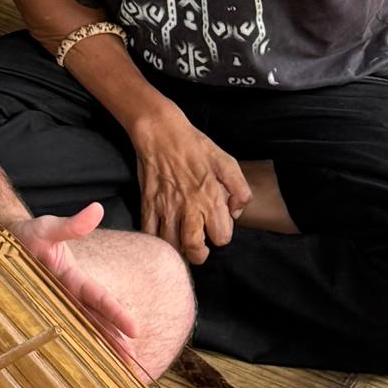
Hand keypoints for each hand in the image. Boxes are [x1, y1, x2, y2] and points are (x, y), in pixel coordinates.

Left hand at [2, 202, 139, 365]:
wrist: (4, 241)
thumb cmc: (28, 234)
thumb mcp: (48, 228)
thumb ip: (71, 225)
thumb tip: (97, 208)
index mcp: (74, 279)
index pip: (100, 299)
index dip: (117, 314)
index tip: (134, 331)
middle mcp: (69, 296)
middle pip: (97, 321)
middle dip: (115, 341)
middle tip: (132, 363)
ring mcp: (55, 307)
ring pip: (82, 331)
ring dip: (99, 349)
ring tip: (118, 371)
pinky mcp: (40, 314)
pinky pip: (60, 335)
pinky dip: (73, 350)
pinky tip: (81, 368)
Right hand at [130, 103, 250, 264]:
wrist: (161, 133)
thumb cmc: (195, 146)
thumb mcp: (226, 162)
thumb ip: (239, 189)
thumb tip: (236, 212)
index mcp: (211, 198)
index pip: (221, 236)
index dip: (221, 235)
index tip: (216, 228)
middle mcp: (188, 208)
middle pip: (194, 248)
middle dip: (199, 254)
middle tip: (199, 247)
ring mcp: (165, 208)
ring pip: (171, 245)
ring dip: (178, 250)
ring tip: (182, 244)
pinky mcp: (147, 205)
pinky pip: (149, 234)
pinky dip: (156, 241)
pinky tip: (163, 237)